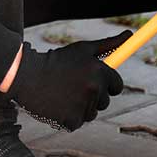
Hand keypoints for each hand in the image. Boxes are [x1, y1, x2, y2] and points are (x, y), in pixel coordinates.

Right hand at [4, 31, 129, 130]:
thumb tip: (129, 34)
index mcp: (100, 72)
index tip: (95, 81)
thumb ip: (109, 44)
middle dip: (93, 96)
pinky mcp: (71, 121)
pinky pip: (78, 122)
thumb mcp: (83, 49)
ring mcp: (83, 106)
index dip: (107, 84)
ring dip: (81, 107)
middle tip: (73, 86)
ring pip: (91, 113)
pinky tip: (57, 104)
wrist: (27, 75)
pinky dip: (69, 117)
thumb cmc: (58, 60)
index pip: (117, 85)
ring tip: (63, 94)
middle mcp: (94, 89)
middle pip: (105, 101)